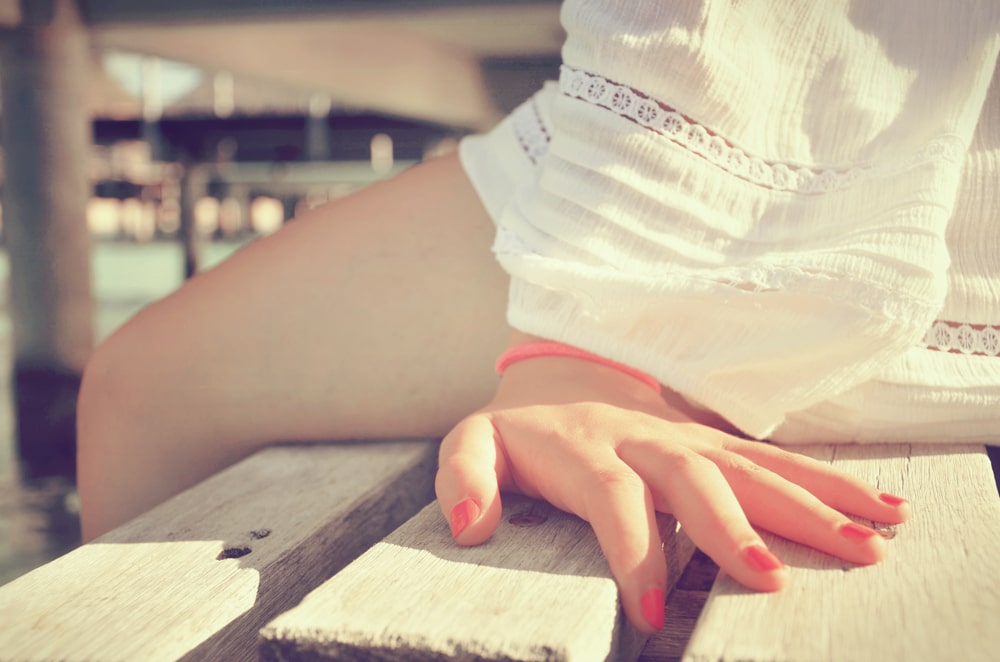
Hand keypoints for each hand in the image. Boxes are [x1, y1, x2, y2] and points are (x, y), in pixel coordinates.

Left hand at [434, 338, 909, 632]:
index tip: (649, 608)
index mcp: (586, 450)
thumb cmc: (520, 430)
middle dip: (735, 527)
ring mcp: (688, 439)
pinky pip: (776, 459)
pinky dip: (829, 483)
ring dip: (808, 505)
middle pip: (695, 478)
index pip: (613, 498)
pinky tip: (881, 510)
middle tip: (773, 580)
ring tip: (865, 544)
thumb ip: (463, 477)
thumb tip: (470, 525)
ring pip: (752, 466)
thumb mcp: (473, 444)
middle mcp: (645, 441)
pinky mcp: (716, 443)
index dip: (632, 550)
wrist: (563, 375)